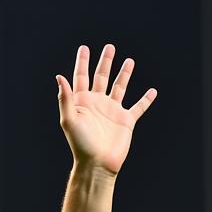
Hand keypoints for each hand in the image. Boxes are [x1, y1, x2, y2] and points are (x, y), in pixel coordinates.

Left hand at [57, 44, 156, 175]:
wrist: (97, 164)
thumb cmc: (81, 144)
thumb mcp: (69, 119)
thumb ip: (65, 98)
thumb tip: (59, 76)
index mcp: (83, 102)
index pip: (82, 77)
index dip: (82, 62)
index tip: (84, 48)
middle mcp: (98, 104)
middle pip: (102, 77)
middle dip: (105, 62)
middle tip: (109, 47)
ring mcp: (112, 111)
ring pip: (120, 87)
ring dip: (124, 74)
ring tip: (129, 60)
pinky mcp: (126, 120)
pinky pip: (138, 107)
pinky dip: (146, 99)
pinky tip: (152, 91)